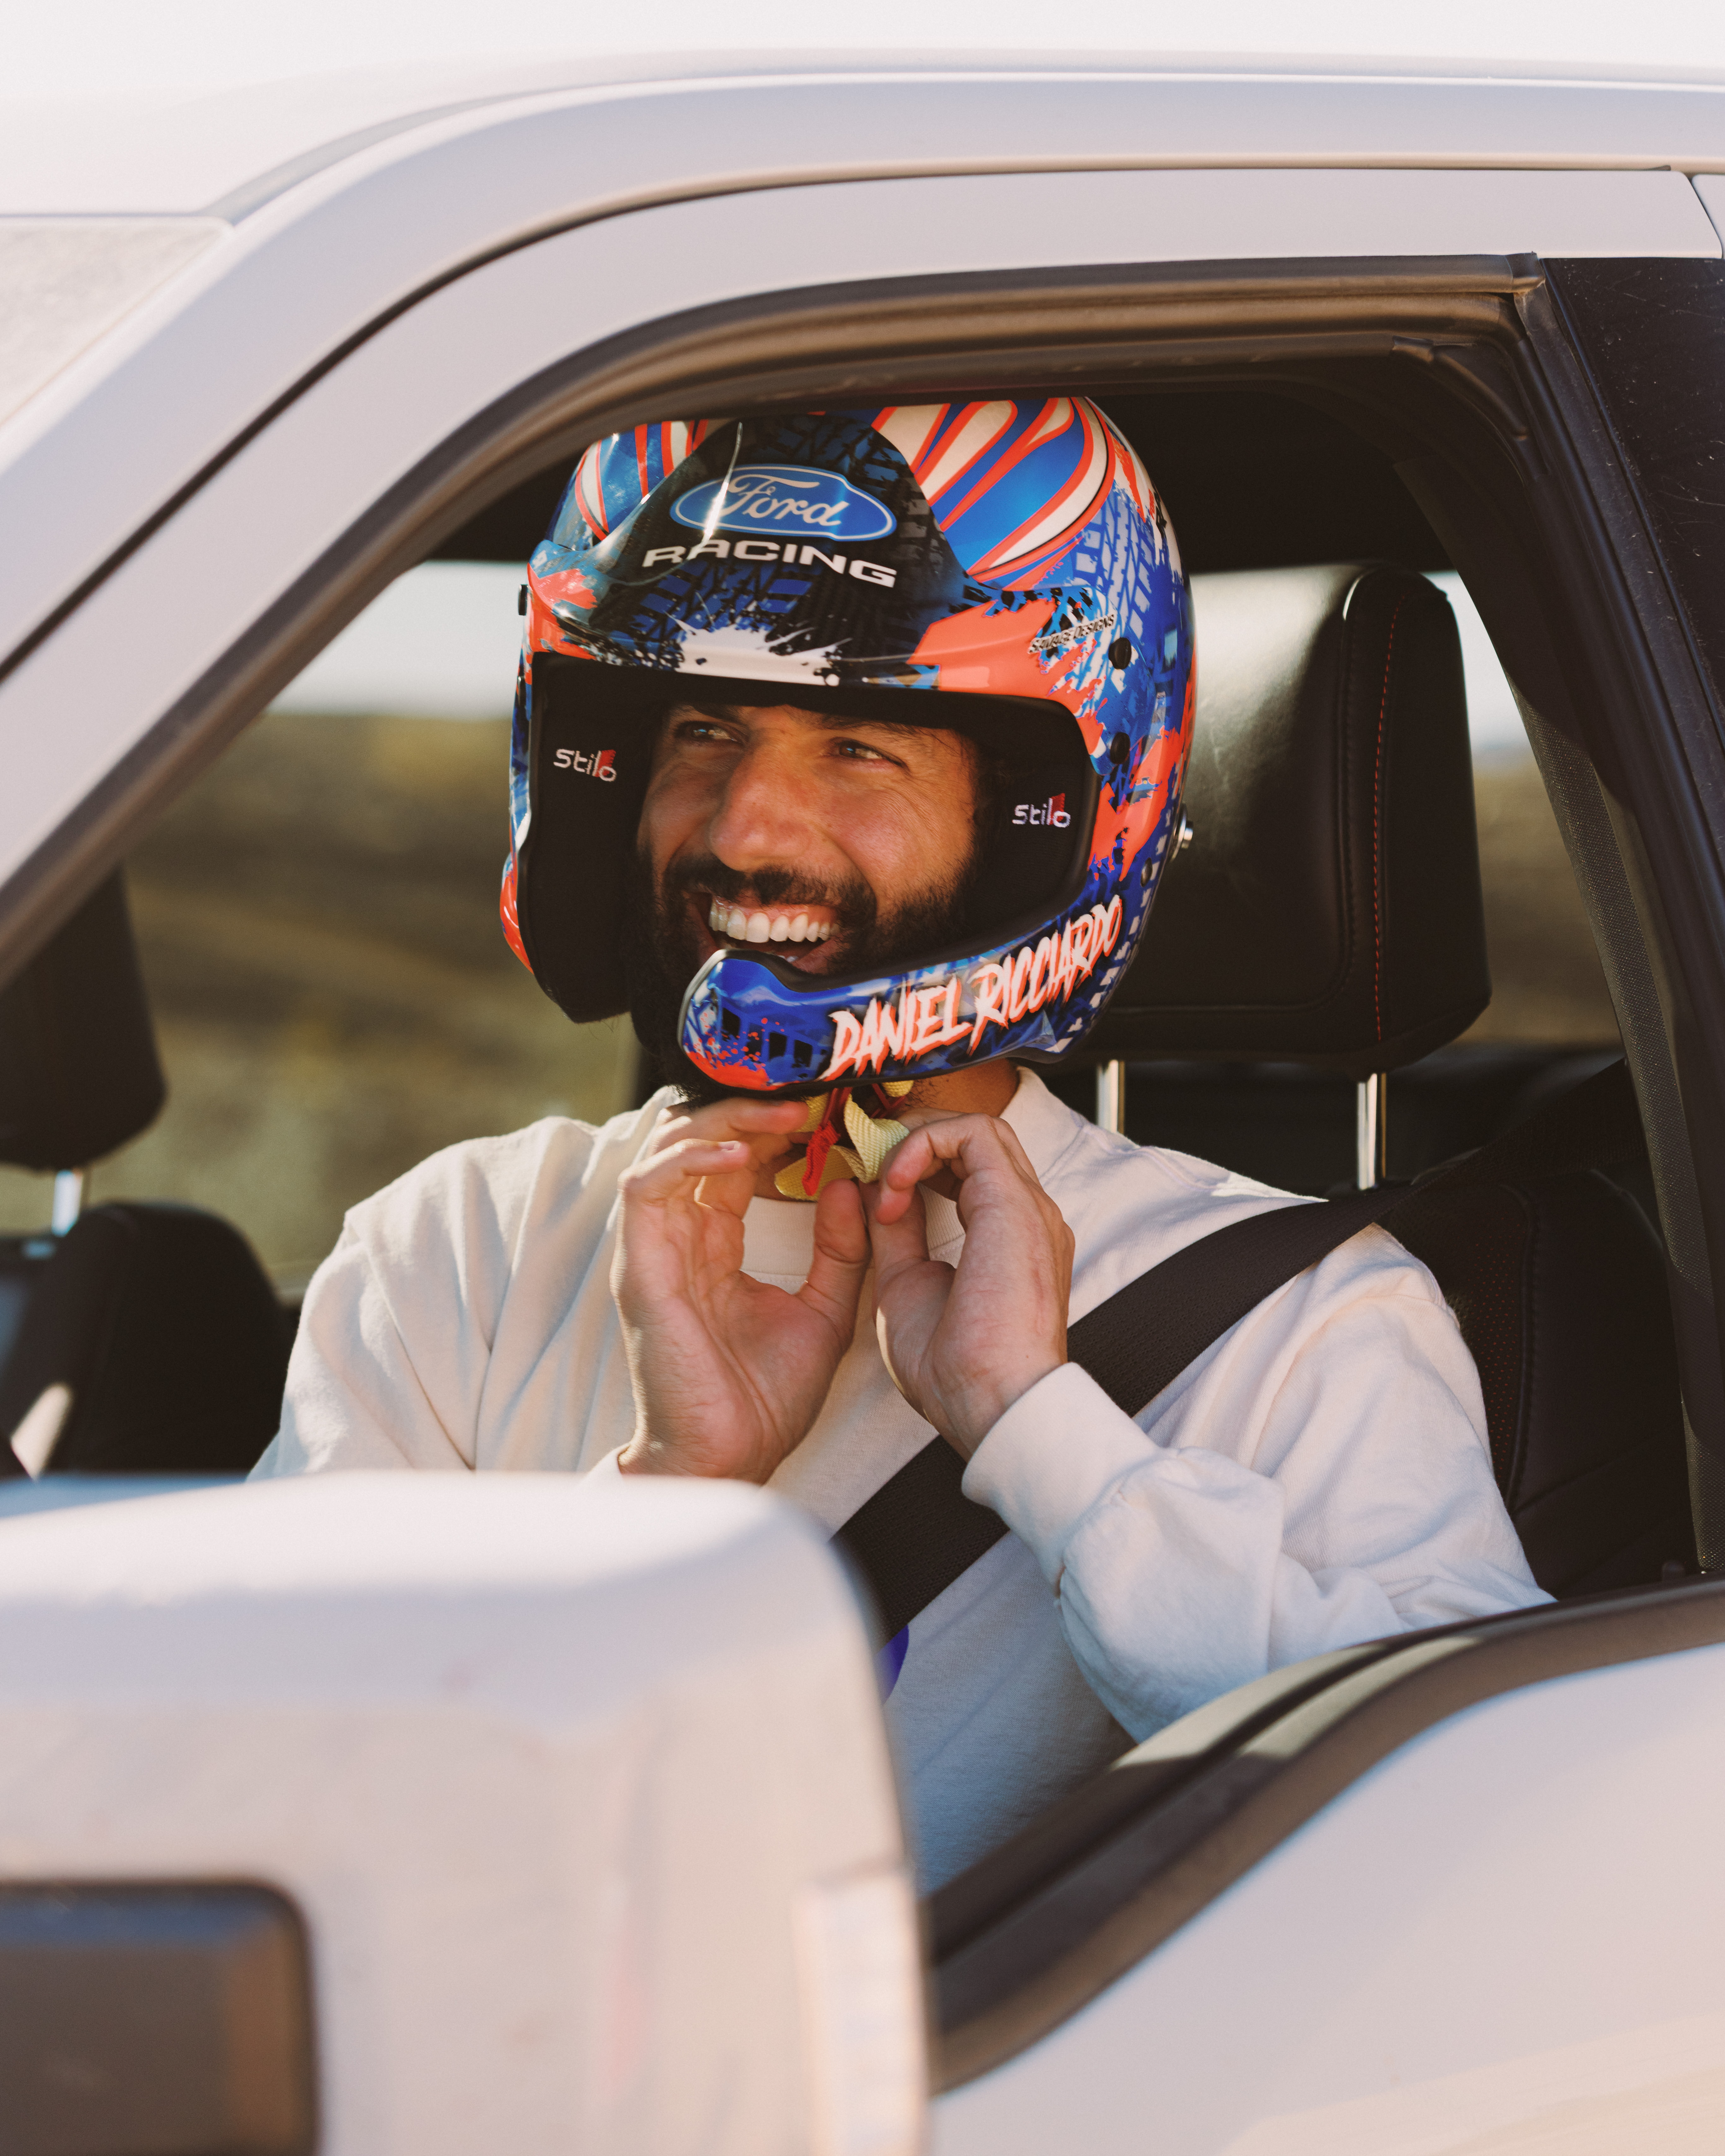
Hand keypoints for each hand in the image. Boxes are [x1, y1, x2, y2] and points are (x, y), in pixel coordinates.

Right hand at [612, 1098, 870, 1481]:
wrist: (732, 1456)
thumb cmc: (766, 1398)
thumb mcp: (826, 1310)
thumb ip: (839, 1251)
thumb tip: (851, 1186)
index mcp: (715, 1243)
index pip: (734, 1159)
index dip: (773, 1128)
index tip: (825, 1113)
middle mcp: (679, 1237)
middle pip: (696, 1138)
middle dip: (748, 1109)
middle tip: (805, 1099)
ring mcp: (654, 1249)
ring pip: (665, 1147)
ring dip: (721, 1120)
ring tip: (779, 1117)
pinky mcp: (639, 1267)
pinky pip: (646, 1188)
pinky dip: (687, 1161)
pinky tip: (737, 1157)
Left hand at [862, 1114, 1072, 1457]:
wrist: (990, 1403)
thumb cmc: (954, 1369)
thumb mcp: (906, 1284)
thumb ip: (897, 1234)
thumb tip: (874, 1194)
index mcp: (1008, 1238)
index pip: (970, 1169)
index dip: (918, 1164)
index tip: (874, 1190)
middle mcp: (1026, 1214)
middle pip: (976, 1141)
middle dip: (916, 1142)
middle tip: (870, 1170)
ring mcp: (1027, 1205)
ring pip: (976, 1130)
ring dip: (917, 1143)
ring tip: (883, 1183)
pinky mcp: (1013, 1202)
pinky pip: (970, 1136)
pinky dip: (922, 1148)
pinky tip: (893, 1188)